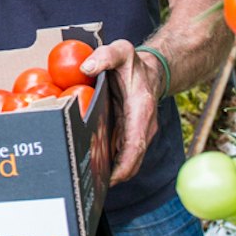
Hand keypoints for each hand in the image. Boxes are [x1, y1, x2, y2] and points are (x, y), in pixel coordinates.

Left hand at [80, 39, 164, 185]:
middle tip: (89, 184)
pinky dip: (111, 162)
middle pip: (132, 160)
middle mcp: (143, 126)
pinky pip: (122, 152)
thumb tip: (86, 68)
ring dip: (111, 171)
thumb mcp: (120, 51)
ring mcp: (138, 131)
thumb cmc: (134, 62)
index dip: (124, 165)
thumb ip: (104, 56)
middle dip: (114, 175)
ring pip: (127, 160)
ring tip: (87, 180)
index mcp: (141, 110)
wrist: (150, 69)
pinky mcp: (130, 133)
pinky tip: (92, 165)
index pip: (135, 145)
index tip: (110, 179)